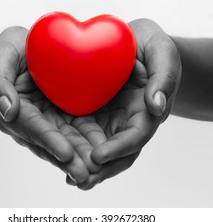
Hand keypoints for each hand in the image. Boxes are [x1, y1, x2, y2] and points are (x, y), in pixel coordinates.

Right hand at [0, 26, 103, 182]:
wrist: (24, 51)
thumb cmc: (10, 53)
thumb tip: (7, 111)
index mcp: (15, 112)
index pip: (33, 128)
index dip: (49, 140)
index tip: (65, 154)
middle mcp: (34, 122)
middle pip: (52, 141)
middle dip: (69, 159)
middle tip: (87, 174)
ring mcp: (50, 120)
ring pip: (68, 140)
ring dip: (82, 156)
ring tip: (99, 169)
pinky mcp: (64, 114)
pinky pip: (79, 128)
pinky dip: (90, 140)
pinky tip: (105, 150)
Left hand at [68, 18, 181, 189]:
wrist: (132, 43)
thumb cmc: (150, 46)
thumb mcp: (161, 53)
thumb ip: (164, 77)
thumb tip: (156, 106)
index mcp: (146, 111)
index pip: (135, 136)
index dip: (118, 148)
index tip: (98, 157)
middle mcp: (127, 121)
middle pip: (116, 152)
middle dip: (100, 168)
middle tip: (78, 179)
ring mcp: (109, 119)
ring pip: (98, 147)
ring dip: (85, 164)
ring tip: (67, 175)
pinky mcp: (93, 112)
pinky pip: (83, 132)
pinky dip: (74, 145)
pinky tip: (57, 152)